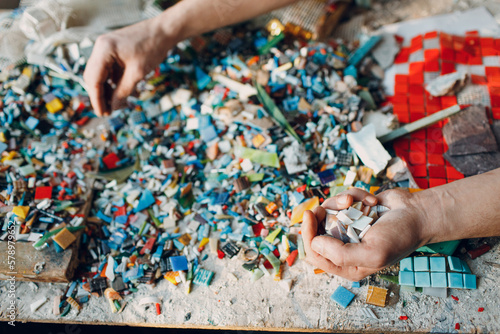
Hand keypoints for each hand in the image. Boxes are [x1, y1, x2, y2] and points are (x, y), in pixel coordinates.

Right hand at [83, 17, 177, 115]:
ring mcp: (106, 48)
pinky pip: (109, 70)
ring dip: (108, 89)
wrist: (164, 31)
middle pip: (93, 77)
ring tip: (119, 103)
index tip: (103, 114)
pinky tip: (125, 91)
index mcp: (104, 50)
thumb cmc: (152, 47)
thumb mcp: (137, 74)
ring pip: (101, 75)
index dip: (97, 99)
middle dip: (101, 95)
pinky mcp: (114, 51)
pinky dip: (114, 81)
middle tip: (110, 111)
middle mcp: (101, 47)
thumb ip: (123, 91)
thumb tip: (114, 107)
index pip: (93, 80)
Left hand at [301, 188, 428, 280]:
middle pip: (315, 231)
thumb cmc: (400, 236)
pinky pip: (342, 199)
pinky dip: (355, 195)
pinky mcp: (354, 211)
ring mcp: (348, 227)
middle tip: (325, 205)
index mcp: (347, 265)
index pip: (314, 254)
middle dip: (321, 214)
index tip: (309, 214)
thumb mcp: (373, 253)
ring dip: (340, 201)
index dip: (307, 235)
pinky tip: (371, 200)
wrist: (419, 213)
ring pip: (327, 211)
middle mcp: (345, 247)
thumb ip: (341, 254)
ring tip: (354, 201)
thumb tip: (314, 243)